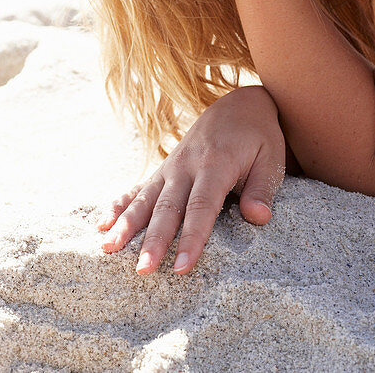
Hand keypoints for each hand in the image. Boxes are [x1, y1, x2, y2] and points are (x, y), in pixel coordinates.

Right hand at [97, 86, 286, 275]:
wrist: (239, 104)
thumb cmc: (259, 136)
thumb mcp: (272, 156)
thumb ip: (263, 187)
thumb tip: (259, 217)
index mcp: (216, 163)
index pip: (203, 206)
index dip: (193, 237)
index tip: (182, 266)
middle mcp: (187, 164)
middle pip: (168, 207)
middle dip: (154, 240)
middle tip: (143, 270)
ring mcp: (172, 166)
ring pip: (146, 198)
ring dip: (127, 224)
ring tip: (108, 248)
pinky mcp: (164, 168)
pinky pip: (139, 187)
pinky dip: (120, 204)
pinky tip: (102, 225)